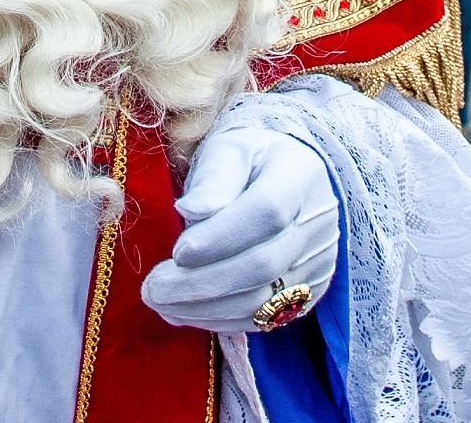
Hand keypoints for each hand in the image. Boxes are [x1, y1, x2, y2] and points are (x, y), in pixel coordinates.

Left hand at [140, 124, 338, 334]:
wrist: (290, 181)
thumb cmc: (250, 162)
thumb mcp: (229, 150)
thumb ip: (214, 178)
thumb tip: (189, 210)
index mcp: (300, 176)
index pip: (267, 212)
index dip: (220, 237)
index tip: (177, 251)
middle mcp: (317, 224)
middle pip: (263, 265)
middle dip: (201, 282)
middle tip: (153, 288)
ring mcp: (317, 263)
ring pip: (262, 301)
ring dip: (204, 308)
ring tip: (160, 302)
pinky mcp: (308, 294)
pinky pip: (263, 318)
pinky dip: (219, 320)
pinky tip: (183, 312)